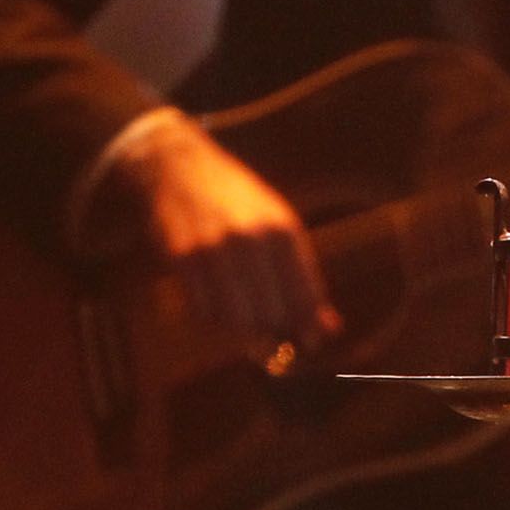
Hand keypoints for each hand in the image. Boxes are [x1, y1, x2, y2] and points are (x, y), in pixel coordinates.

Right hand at [88, 111, 340, 360]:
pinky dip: (213, 317)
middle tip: (270, 327)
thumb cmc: (237, 201)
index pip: (304, 297)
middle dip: (274, 330)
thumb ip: (303, 277)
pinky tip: (216, 299)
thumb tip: (330, 328)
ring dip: (242, 329)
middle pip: (271, 316)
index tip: (309, 340)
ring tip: (243, 310)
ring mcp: (213, 250)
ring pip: (236, 321)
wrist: (179, 168)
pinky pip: (204, 312)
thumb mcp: (278, 226)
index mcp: (281, 230)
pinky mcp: (182, 259)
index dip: (309, 327)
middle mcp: (249, 240)